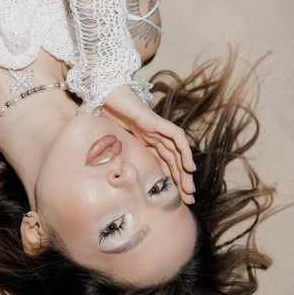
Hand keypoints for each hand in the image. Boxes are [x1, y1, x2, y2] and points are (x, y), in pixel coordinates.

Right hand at [101, 84, 195, 203]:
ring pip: (177, 152)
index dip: (168, 179)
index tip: (174, 198)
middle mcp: (153, 135)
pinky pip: (177, 137)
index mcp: (144, 140)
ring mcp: (156, 127)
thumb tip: (113, 176)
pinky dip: (184, 152)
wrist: (103, 94)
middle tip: (188, 200)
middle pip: (172, 160)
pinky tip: (189, 168)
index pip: (161, 162)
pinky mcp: (157, 121)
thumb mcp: (110, 141)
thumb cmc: (104, 114)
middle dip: (181, 180)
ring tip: (190, 190)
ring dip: (185, 171)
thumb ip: (115, 154)